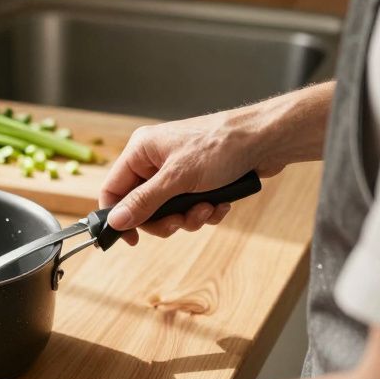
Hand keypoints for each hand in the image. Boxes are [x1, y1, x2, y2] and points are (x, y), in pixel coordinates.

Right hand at [100, 111, 279, 245]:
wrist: (266, 140)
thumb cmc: (221, 146)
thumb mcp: (178, 178)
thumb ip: (143, 202)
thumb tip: (115, 221)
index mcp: (141, 151)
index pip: (113, 189)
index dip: (118, 216)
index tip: (132, 238)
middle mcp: (155, 160)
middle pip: (141, 206)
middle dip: (165, 219)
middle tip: (181, 222)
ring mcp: (177, 171)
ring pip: (168, 211)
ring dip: (189, 217)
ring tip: (208, 208)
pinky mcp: (197, 180)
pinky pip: (189, 207)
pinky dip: (204, 210)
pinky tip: (220, 204)